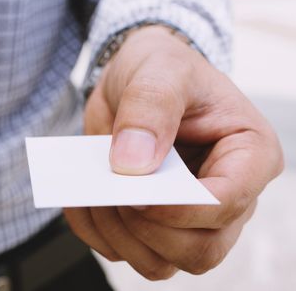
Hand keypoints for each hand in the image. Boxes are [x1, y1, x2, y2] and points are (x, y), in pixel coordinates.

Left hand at [64, 25, 283, 279]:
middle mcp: (226, 197)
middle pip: (199, 251)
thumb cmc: (163, 69)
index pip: (227, 203)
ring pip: (160, 262)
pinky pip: (124, 251)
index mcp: (248, 156)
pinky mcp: (154, 224)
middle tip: (112, 190)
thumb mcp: (159, 70)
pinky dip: (96, 231)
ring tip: (92, 192)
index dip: (180, 208)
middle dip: (146, 228)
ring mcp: (189, 217)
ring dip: (117, 234)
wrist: (137, 79)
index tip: (136, 191)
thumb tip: (132, 165)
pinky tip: (83, 198)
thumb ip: (150, 108)